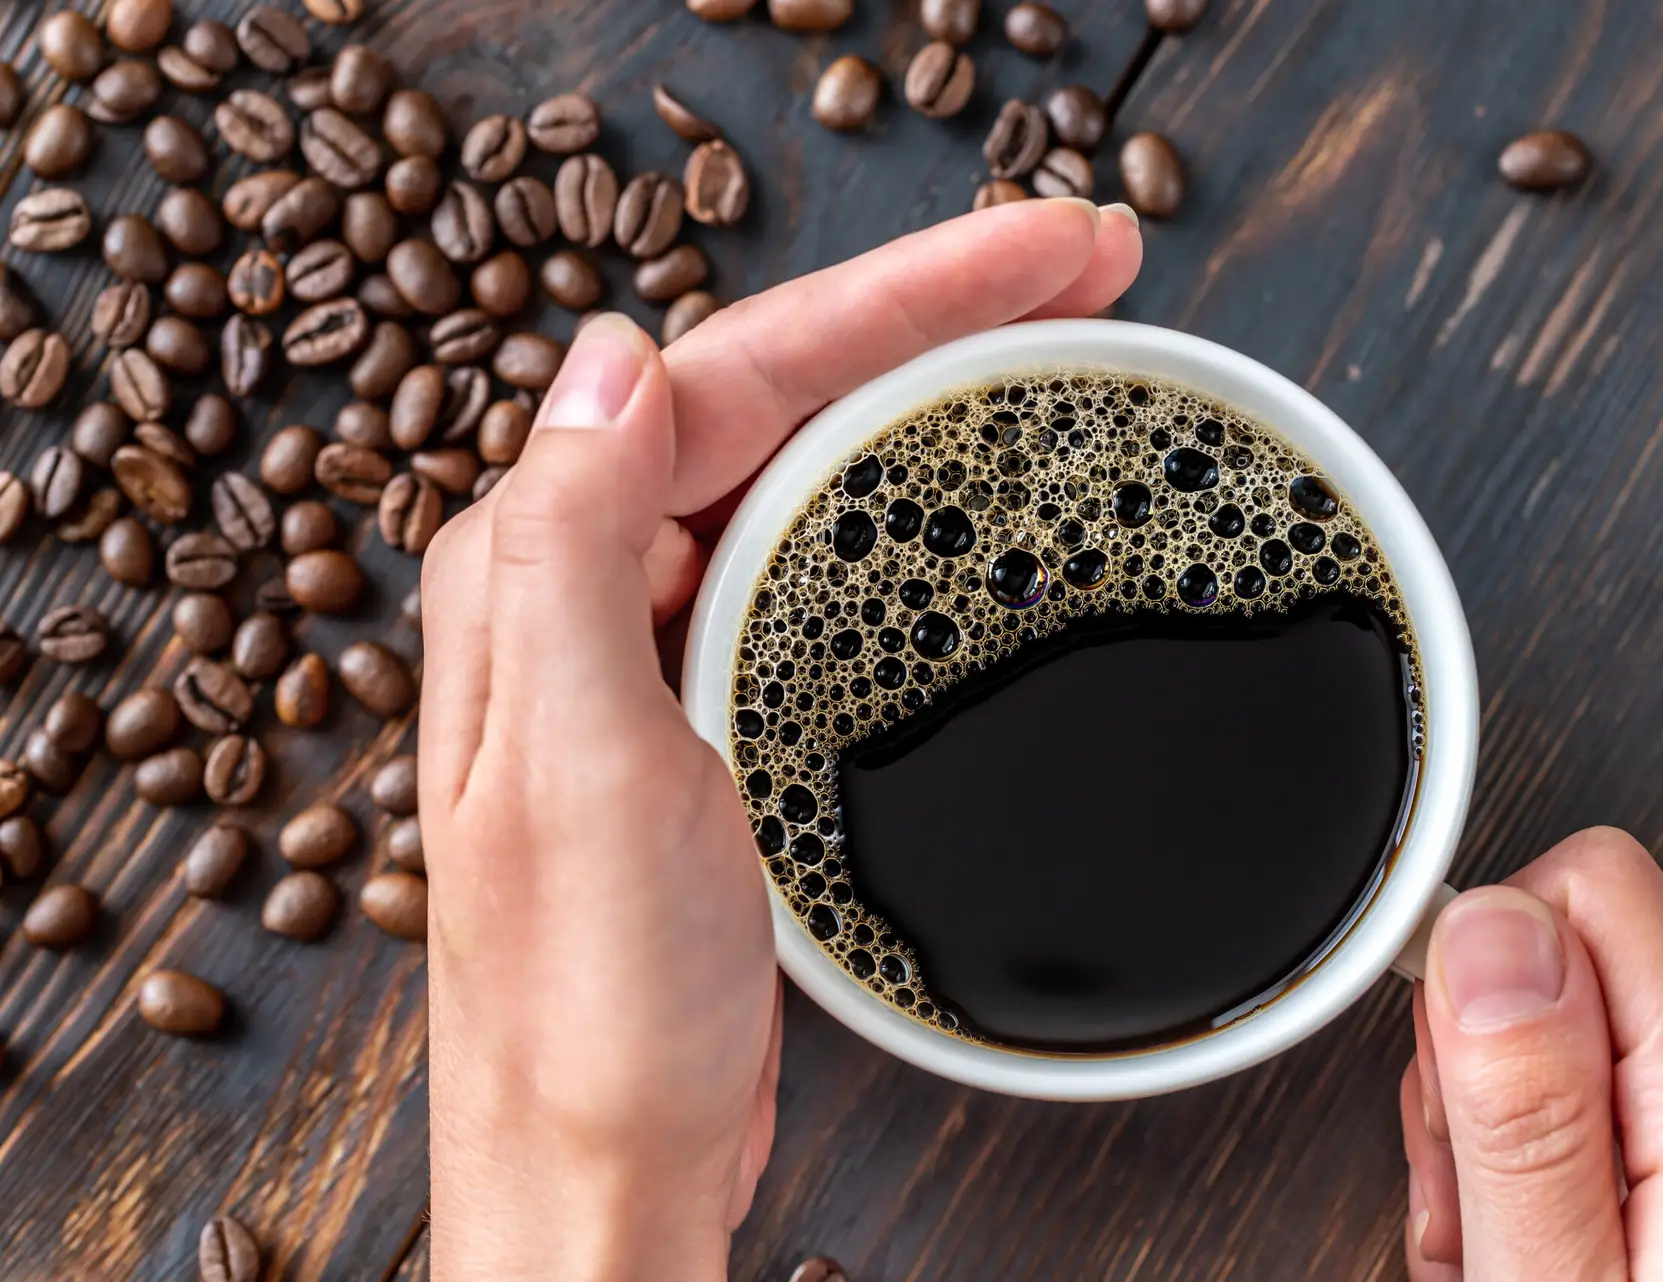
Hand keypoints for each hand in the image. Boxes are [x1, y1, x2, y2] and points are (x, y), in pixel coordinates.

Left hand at [420, 198, 1142, 1279]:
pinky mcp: (713, 710)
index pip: (728, 370)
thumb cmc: (588, 1013)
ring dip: (917, 383)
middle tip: (1080, 262)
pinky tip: (956, 482)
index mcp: (540, 571)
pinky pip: (807, 554)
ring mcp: (652, 647)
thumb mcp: (579, 769)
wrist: (606, 1170)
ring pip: (796, 462)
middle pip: (771, 393)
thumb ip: (569, 548)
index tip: (1042, 252)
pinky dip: (896, 496)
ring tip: (1041, 330)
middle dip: (930, 310)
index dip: (895, 292)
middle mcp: (584, 591)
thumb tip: (610, 357)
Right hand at [1400, 827, 1662, 1279]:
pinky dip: (1596, 1198)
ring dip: (1536, 1151)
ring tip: (1516, 1262)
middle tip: (1477, 1219)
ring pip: (1620, 1067)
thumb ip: (1525, 1109)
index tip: (1457, 1094)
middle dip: (1497, 1083)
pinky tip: (1576, 1271)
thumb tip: (1492, 925)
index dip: (1482, 973)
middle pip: (1594, 983)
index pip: (1595, 889)